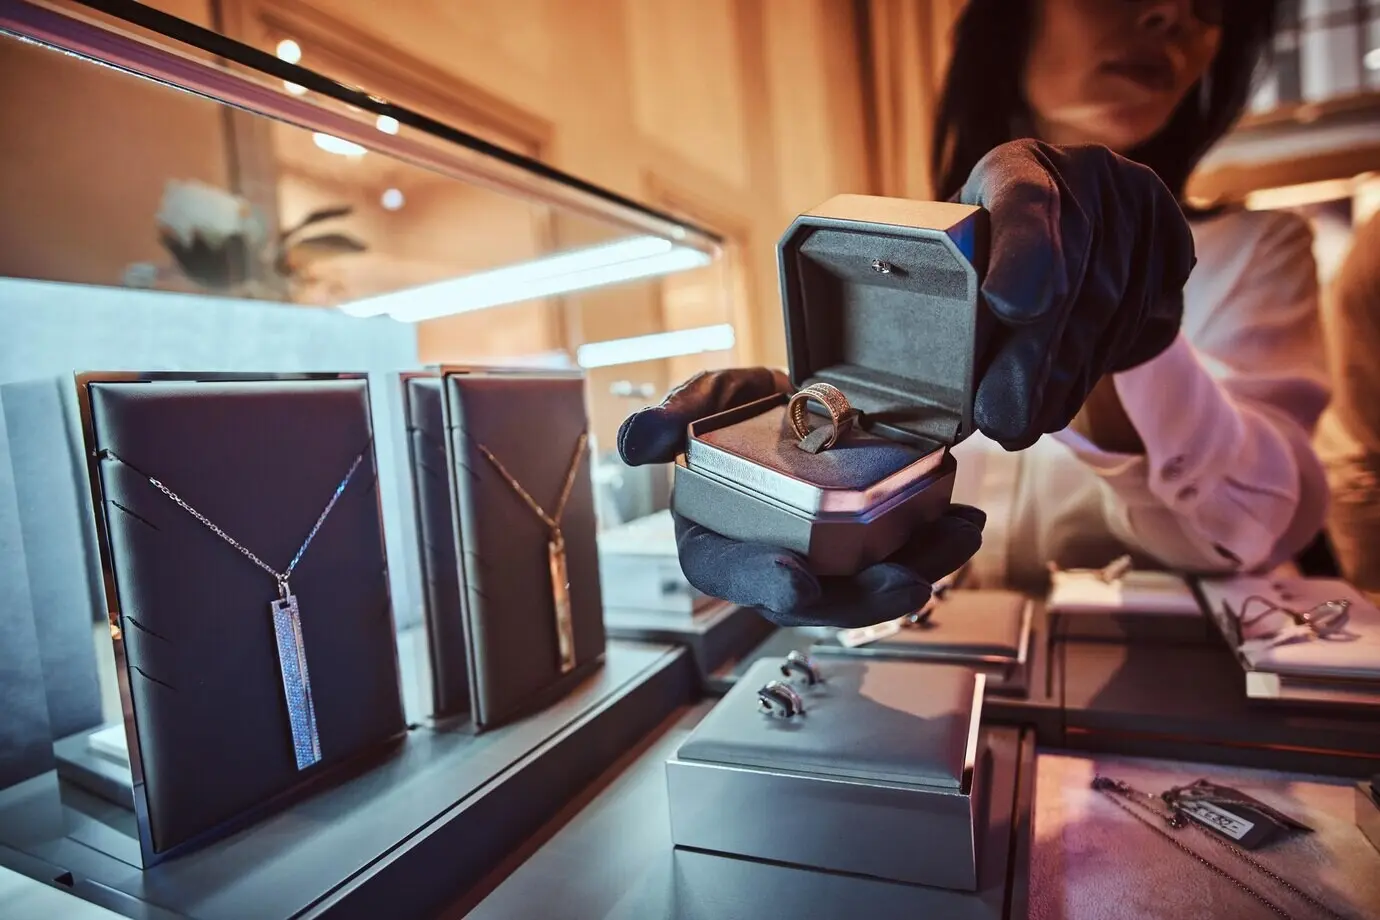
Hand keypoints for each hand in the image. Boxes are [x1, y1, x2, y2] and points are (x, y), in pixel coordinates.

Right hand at [617, 368, 985, 627]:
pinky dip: (935, 543)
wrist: (796, 395)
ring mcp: (824, 559)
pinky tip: (964, 521)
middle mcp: (770, 561)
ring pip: (867, 586)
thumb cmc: (742, 408)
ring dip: (916, 572)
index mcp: (715, 539)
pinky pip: (900, 557)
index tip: (796, 580)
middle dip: (860, 600)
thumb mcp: (704, 401)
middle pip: (813, 599)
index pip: (728, 571)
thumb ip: (672, 417)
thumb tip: (638, 444)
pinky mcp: (866, 545)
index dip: (759, 580)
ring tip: (957, 541)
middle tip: (902, 583)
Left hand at [959, 139, 1194, 450]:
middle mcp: (1082, 172)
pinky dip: (1096, 367)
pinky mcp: (1172, 236)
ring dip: (1064, 379)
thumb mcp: (954, 258)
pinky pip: (1143, 314)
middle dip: (1033, 361)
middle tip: (1003, 421)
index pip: (1022, 199)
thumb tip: (939, 367)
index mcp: (1013, 167)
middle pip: (1069, 277)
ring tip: (1024, 424)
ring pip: (1108, 309)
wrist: (1062, 231)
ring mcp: (1135, 201)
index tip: (1010, 305)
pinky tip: (1060, 400)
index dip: (1023, 253)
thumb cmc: (983, 253)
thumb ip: (951, 291)